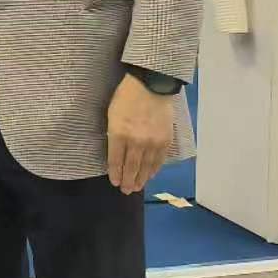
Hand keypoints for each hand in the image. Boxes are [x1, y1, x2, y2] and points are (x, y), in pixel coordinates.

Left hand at [107, 73, 173, 194]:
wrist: (151, 86)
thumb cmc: (125, 96)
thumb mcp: (112, 114)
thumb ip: (114, 133)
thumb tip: (115, 151)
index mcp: (119, 133)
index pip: (116, 160)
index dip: (115, 173)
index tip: (115, 182)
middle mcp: (136, 142)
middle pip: (131, 167)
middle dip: (128, 180)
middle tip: (126, 191)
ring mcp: (152, 142)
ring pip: (146, 167)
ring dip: (141, 179)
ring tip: (137, 187)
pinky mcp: (165, 141)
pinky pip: (159, 160)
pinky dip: (154, 169)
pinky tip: (150, 175)